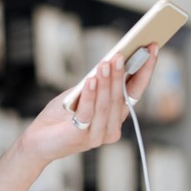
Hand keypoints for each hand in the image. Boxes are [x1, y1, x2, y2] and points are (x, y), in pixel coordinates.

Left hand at [18, 44, 158, 164]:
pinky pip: (88, 113)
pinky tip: (90, 80)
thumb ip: (96, 82)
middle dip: (124, 73)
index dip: (145, 70)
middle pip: (122, 97)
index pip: (136, 91)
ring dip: (107, 82)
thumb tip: (110, 60)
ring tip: (106, 62)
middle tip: (125, 53)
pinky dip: (90, 95)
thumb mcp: (82, 93)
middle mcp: (112, 128)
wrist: (38, 141)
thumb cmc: (61, 115)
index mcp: (116, 116)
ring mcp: (98, 135)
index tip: (152, 48)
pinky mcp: (81, 137)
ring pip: (106, 104)